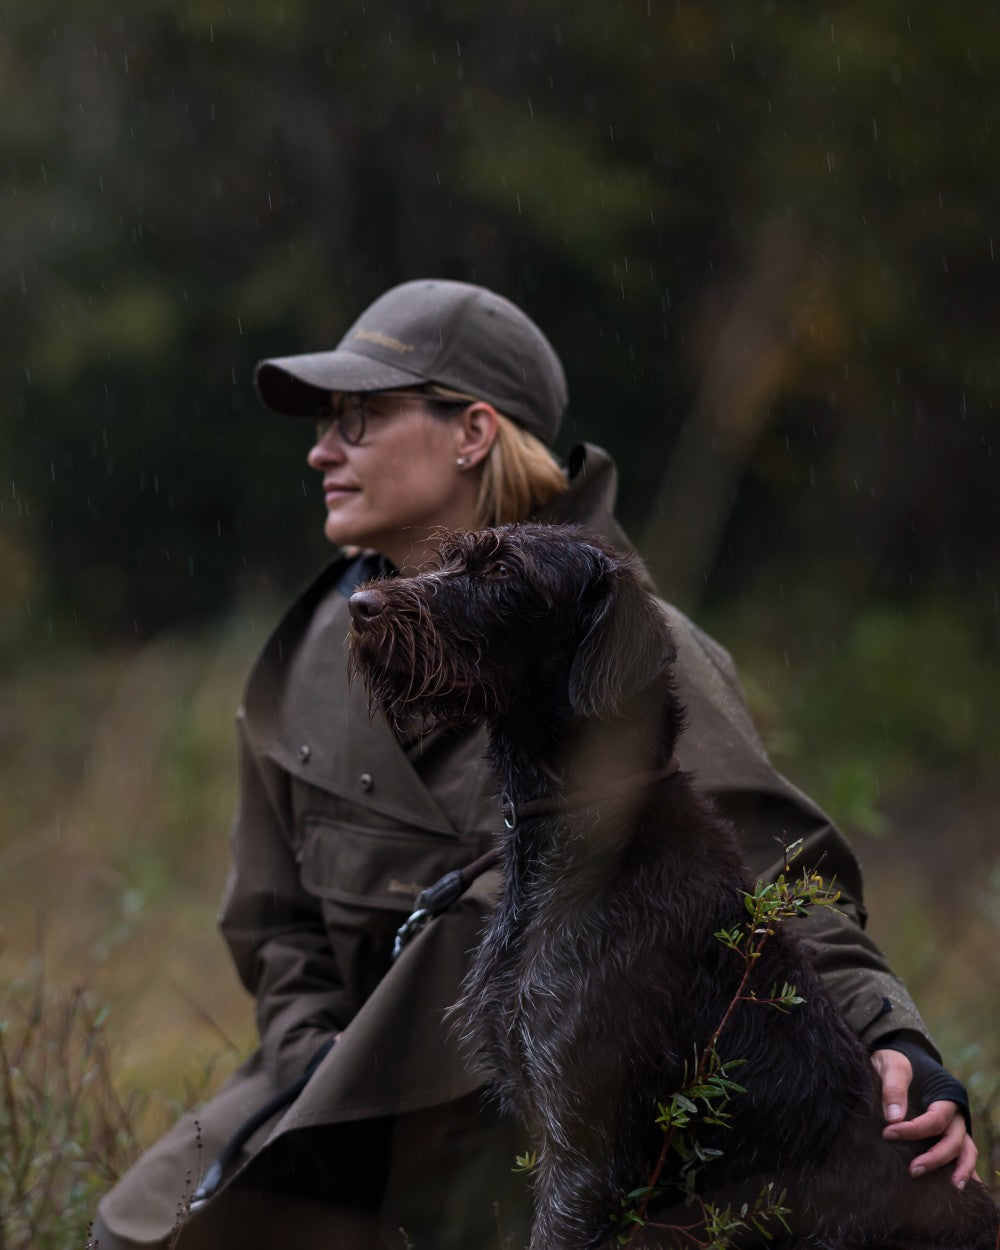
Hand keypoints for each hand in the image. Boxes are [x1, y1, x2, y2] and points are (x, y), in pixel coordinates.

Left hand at [871, 1047, 977, 1187]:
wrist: (902, 1057)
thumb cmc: (897, 1060)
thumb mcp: (893, 1066)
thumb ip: (893, 1088)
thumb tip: (893, 1118)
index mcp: (945, 1093)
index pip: (935, 1120)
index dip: (913, 1130)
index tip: (888, 1134)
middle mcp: (955, 1111)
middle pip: (954, 1139)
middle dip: (936, 1158)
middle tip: (913, 1170)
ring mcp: (955, 1123)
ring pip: (965, 1149)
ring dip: (961, 1169)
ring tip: (952, 1189)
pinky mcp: (949, 1132)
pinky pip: (963, 1152)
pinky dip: (964, 1169)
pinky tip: (959, 1187)